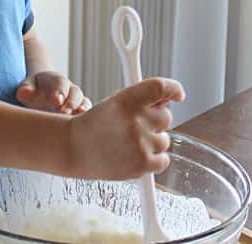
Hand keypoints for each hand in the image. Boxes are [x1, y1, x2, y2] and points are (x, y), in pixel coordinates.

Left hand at [16, 71, 91, 114]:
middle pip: (75, 93)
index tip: (57, 101)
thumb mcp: (26, 88)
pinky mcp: (80, 114)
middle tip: (64, 112)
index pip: (60, 83)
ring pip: (84, 103)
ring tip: (75, 120)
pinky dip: (87, 121)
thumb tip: (24, 92)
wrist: (41, 94)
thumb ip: (25, 89)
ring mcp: (76, 101)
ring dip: (81, 111)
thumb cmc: (33, 91)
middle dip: (71, 102)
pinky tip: (82, 130)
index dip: (60, 91)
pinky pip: (88, 115)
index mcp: (55, 80)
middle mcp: (69, 90)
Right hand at [66, 77, 184, 179]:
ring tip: (129, 142)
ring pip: (164, 140)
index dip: (173, 88)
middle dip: (155, 120)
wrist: (74, 148)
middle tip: (137, 125)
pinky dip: (153, 159)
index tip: (177, 94)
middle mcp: (136, 120)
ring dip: (152, 141)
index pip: (160, 87)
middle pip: (166, 117)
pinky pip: (164, 160)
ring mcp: (141, 143)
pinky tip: (134, 155)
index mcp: (126, 100)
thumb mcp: (114, 102)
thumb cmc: (94, 124)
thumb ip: (140, 99)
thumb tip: (169, 98)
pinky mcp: (143, 164)